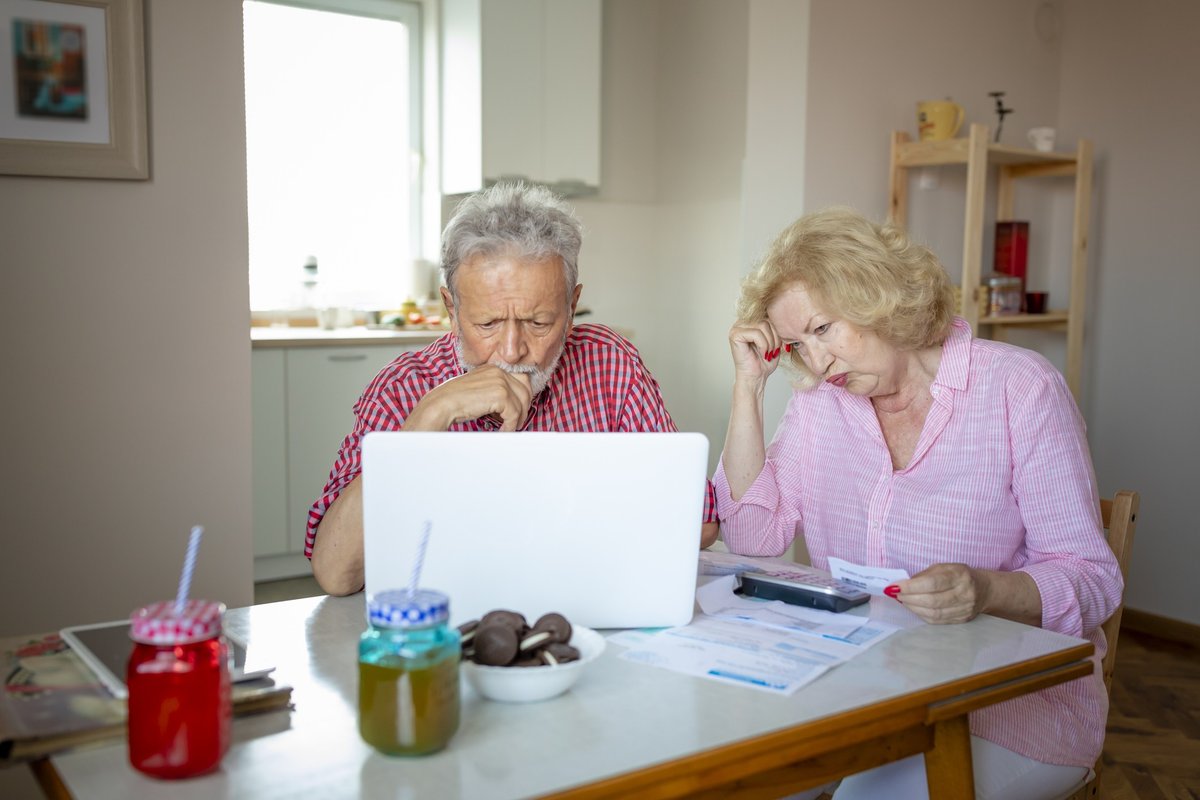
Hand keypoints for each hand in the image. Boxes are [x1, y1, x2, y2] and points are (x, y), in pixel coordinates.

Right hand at [406, 365, 532, 430]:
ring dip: (517, 419)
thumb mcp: (480, 389)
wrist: (442, 404)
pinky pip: (514, 414)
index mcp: (494, 368)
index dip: (522, 396)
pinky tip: (502, 430)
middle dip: (523, 408)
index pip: (521, 379)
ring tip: (508, 428)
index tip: (518, 410)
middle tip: (515, 421)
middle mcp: (499, 371)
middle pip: (526, 390)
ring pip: (522, 404)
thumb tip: (514, 403)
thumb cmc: (457, 401)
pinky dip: (510, 426)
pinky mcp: (500, 395)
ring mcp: (501, 382)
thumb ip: (496, 390)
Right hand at [728, 320, 783, 383]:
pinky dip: (763, 345)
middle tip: (774, 351)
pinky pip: (756, 333)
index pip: (769, 316)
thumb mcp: (775, 340)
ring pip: (763, 325)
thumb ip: (775, 326)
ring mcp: (737, 328)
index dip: (777, 330)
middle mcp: (742, 322)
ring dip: (770, 342)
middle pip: (766, 319)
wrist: (756, 377)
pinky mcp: (735, 335)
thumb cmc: (764, 361)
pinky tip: (762, 354)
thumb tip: (783, 315)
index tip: (780, 345)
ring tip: (768, 353)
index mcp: (751, 321)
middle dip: (775, 336)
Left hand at [892, 563, 988, 624]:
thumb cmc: (959, 575)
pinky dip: (922, 615)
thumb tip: (902, 585)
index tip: (894, 587)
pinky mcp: (962, 620)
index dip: (911, 587)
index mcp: (959, 575)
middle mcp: (964, 593)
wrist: (985, 589)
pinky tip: (914, 608)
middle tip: (896, 595)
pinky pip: (938, 621)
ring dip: (913, 608)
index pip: (932, 583)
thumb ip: (924, 575)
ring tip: (903, 601)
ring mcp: (965, 609)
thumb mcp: (944, 567)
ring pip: (934, 613)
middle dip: (909, 598)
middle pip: (932, 601)